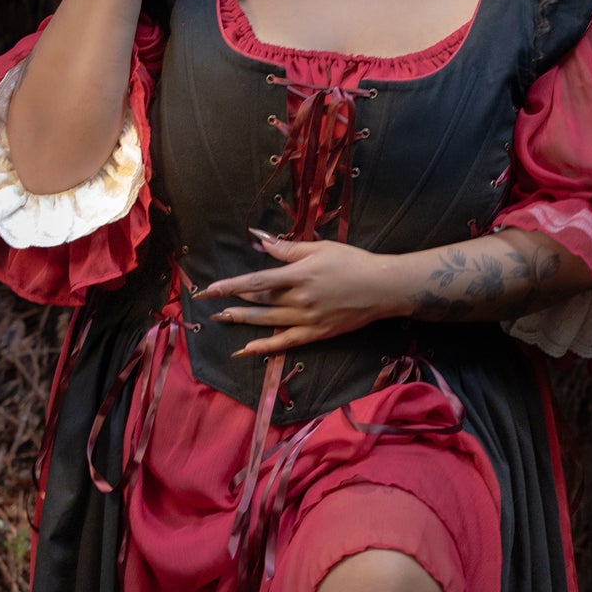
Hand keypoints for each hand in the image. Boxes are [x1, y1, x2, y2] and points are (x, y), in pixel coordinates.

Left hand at [198, 232, 408, 355]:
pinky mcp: (316, 333)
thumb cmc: (352, 262)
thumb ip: (287, 248)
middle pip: (259, 301)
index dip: (230, 286)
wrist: (382, 288)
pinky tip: (246, 350)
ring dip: (242, 321)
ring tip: (221, 320)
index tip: (209, 290)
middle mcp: (299, 299)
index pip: (256, 281)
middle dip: (232, 302)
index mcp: (299, 274)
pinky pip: (285, 343)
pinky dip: (264, 348)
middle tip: (211, 304)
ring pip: (267, 322)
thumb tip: (260, 241)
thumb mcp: (319, 248)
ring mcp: (307, 319)